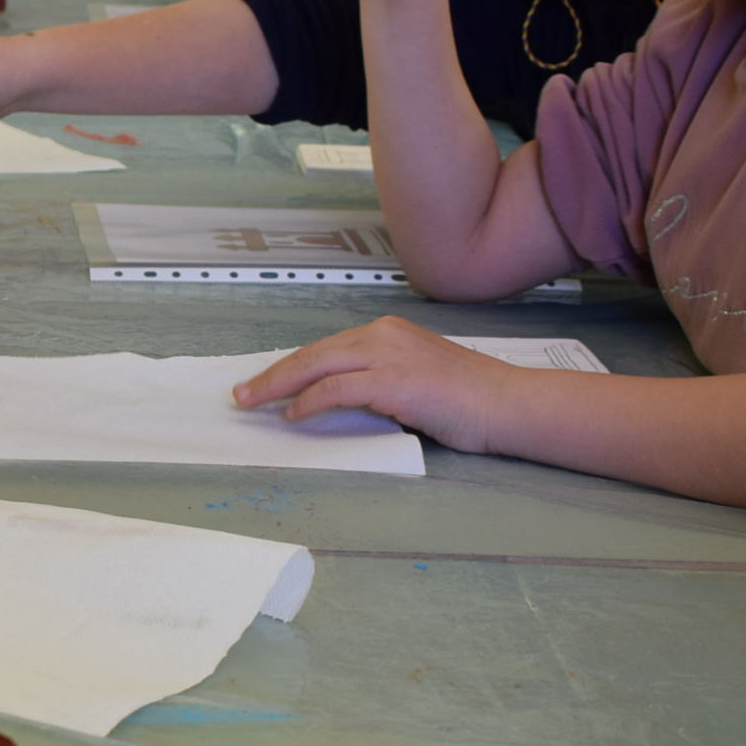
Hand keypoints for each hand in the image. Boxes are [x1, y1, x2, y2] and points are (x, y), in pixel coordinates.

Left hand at [227, 315, 526, 451]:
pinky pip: (336, 389)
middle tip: (240, 393)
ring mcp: (388, 356)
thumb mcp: (415, 378)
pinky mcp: (393, 382)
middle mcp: (383, 335)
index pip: (326, 349)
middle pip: (312, 353)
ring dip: (278, 387)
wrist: (504, 403)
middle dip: (272, 374)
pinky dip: (309, 401)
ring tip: (254, 403)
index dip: (292, 366)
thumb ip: (378, 381)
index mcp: (388, 332)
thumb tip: (340, 399)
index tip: (266, 381)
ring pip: (316, 366)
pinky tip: (295, 414)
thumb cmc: (467, 398)